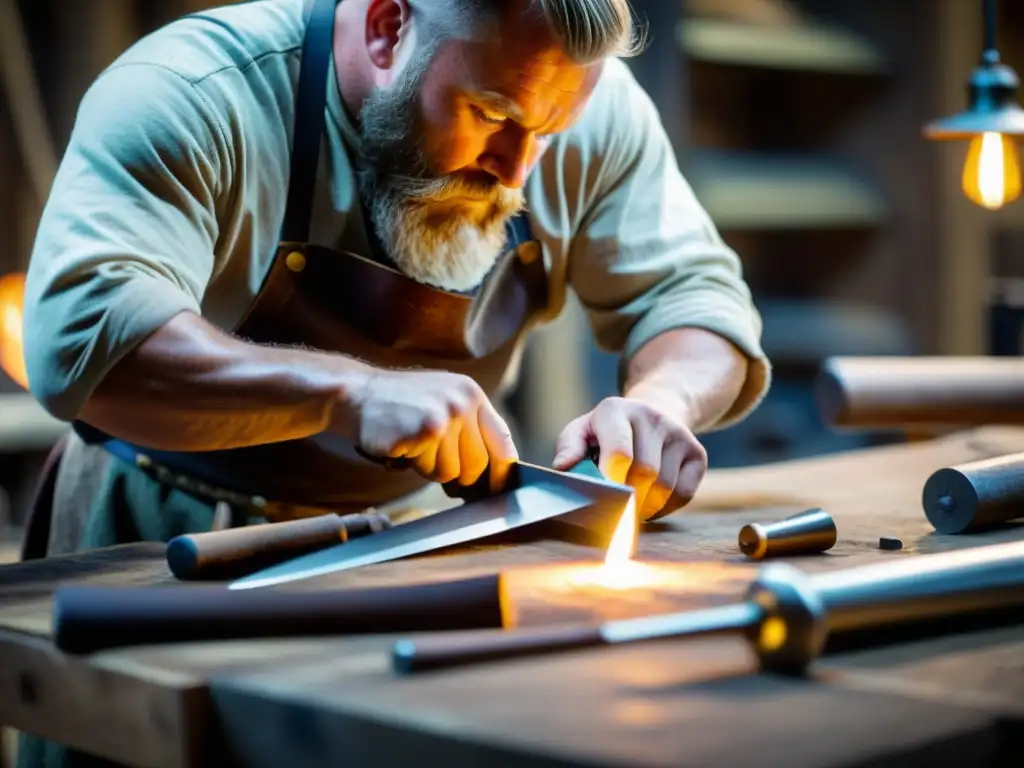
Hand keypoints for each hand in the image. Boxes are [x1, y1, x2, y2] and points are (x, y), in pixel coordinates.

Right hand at [347, 369, 517, 491]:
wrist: (356, 395)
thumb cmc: (398, 406)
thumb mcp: (440, 402)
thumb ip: (466, 429)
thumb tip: (490, 474)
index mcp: (471, 394)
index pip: (502, 440)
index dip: (501, 470)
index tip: (498, 488)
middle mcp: (464, 402)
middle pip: (478, 464)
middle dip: (457, 473)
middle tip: (431, 459)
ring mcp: (446, 414)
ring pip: (452, 471)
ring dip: (429, 467)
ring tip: (412, 444)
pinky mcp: (428, 430)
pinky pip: (430, 470)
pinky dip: (414, 465)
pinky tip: (401, 444)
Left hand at [552, 397, 707, 520]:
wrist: (652, 415)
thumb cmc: (606, 433)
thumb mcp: (581, 431)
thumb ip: (569, 447)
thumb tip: (564, 466)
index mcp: (616, 409)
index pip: (620, 450)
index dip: (612, 480)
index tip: (605, 500)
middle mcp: (651, 416)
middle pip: (645, 473)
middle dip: (628, 498)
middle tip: (615, 509)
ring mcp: (678, 434)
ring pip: (664, 487)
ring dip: (644, 507)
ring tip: (630, 505)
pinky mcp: (698, 452)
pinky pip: (684, 493)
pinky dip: (665, 508)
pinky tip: (650, 501)